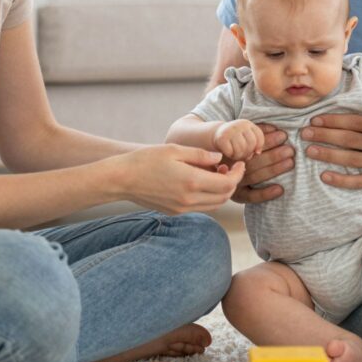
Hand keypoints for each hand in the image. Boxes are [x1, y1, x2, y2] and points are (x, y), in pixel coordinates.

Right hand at [116, 144, 244, 214]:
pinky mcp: (175, 212)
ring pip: (214, 205)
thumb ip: (201, 154)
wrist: (122, 179)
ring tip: (216, 173)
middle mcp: (189, 199)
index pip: (227, 184)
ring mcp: (182, 208)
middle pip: (224, 197)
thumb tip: (219, 157)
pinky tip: (202, 182)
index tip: (240, 163)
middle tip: (229, 167)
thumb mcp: (176, 149)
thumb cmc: (147, 159)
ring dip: (221, 191)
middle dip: (232, 183)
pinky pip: (200, 207)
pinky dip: (208, 197)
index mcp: (192, 181)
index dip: (238, 174)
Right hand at [214, 119, 264, 160]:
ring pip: (241, 149)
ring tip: (235, 154)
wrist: (216, 134)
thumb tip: (257, 152)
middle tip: (242, 154)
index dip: (258, 147)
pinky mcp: (222, 138)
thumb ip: (253, 145)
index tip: (254, 152)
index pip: (259, 137)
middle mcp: (239, 125)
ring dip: (239, 156)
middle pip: (251, 144)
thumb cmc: (234, 139)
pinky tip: (229, 153)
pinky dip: (230, 155)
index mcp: (247, 124)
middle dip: (248, 153)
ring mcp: (230, 130)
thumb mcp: (245, 138)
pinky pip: (231, 152)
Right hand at [231, 124, 294, 204]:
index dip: (268, 140)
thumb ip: (256, 132)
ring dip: (274, 170)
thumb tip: (275, 127)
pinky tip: (280, 189)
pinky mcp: (239, 196)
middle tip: (290, 150)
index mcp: (232, 149)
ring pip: (255, 177)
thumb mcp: (243, 136)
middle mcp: (231, 166)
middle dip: (274, 155)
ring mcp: (235, 182)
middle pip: (254, 161)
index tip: (283, 135)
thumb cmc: (239, 147)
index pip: (251, 145)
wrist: (218, 165)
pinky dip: (266, 194)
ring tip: (290, 162)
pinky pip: (252, 196)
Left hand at [301, 114, 361, 189]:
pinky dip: (341, 179)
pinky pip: (359, 181)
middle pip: (347, 138)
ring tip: (309, 151)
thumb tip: (349, 117)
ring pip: (350, 158)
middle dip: (324, 135)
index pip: (353, 122)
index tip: (315, 119)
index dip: (333, 120)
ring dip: (328, 154)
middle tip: (304, 133)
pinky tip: (325, 176)